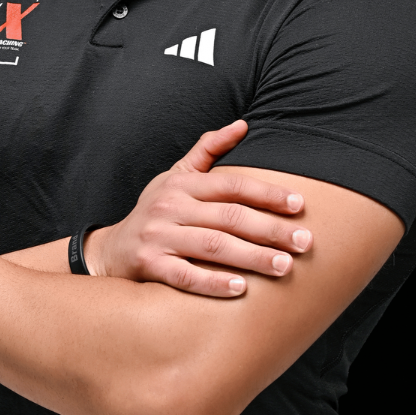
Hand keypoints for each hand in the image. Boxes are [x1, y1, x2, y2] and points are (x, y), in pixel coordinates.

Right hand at [85, 120, 311, 296]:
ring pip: (213, 246)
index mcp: (182, 183)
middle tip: (305, 242)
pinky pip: (185, 276)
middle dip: (271, 229)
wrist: (110, 250)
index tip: (299, 205)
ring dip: (252, 257)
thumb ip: (208, 150)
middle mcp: (170, 206)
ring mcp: (158, 236)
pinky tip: (242, 289)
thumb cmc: (155, 210)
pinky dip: (214, 283)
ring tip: (285, 267)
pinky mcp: (149, 265)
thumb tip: (243, 125)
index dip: (267, 194)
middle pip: (229, 217)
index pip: (231, 185)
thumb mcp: (176, 175)